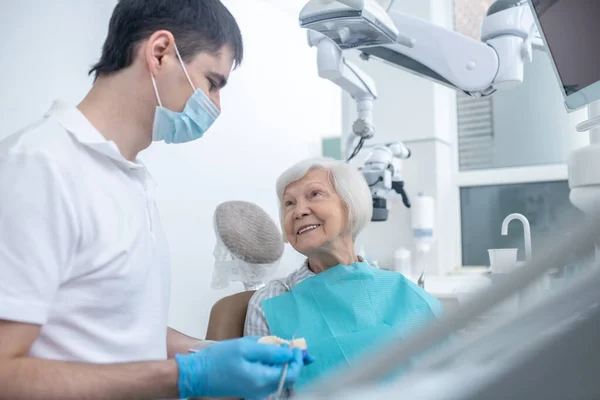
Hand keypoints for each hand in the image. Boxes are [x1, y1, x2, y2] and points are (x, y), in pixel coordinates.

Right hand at [175, 336, 303, 398]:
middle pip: (287, 376)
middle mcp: (262, 390)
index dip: (298, 358)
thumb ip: (270, 350)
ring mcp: (256, 392)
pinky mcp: (251, 390)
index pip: (292, 373)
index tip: (297, 345)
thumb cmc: (219, 358)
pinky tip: (264, 354)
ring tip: (274, 346)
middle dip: (291, 360)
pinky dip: (271, 366)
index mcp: (262, 380)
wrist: (197, 374)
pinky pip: (268, 377)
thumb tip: (289, 351)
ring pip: (278, 376)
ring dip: (281, 362)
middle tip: (290, 345)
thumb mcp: (245, 347)